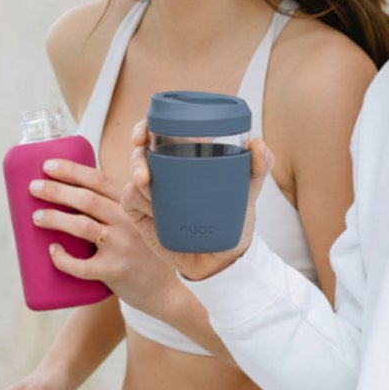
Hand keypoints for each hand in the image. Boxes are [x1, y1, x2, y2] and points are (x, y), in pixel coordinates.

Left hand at [29, 158, 183, 310]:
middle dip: (56, 190)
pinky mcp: (114, 271)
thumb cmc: (141, 252)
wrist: (164, 292)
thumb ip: (113, 207)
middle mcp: (129, 222)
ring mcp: (123, 247)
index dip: (72, 170)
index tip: (48, 164)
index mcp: (132, 206)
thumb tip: (67, 190)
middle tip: (33, 187)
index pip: (100, 180)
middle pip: (87, 199)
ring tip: (36, 216)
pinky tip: (52, 250)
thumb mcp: (136, 223)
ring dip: (55, 218)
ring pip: (83, 226)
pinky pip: (81, 265)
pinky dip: (62, 258)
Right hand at [123, 120, 274, 281]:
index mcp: (185, 159)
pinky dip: (137, 201)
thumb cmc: (234, 220)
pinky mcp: (141, 213)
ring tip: (152, 194)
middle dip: (137, 160)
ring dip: (139, 184)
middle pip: (140, 154)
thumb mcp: (248, 191)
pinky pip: (130, 200)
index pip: (159, 135)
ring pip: (133, 177)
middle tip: (145, 175)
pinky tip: (152, 211)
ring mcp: (151, 193)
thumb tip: (257, 143)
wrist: (221, 260)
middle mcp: (164, 172)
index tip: (143, 135)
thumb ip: (259, 167)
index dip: (144, 129)